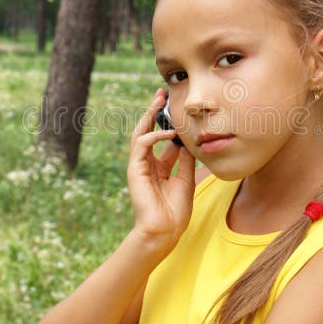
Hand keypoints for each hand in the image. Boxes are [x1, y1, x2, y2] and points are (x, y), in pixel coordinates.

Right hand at [126, 88, 195, 252]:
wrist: (164, 231)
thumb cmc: (176, 211)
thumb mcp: (186, 179)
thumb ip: (184, 160)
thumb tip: (187, 141)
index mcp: (160, 167)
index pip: (163, 138)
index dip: (169, 123)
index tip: (176, 107)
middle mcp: (148, 163)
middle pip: (148, 130)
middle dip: (154, 111)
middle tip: (162, 93)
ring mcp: (140, 166)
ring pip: (140, 133)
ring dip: (149, 115)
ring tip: (159, 100)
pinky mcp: (135, 169)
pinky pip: (141, 145)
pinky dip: (153, 135)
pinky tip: (168, 132)